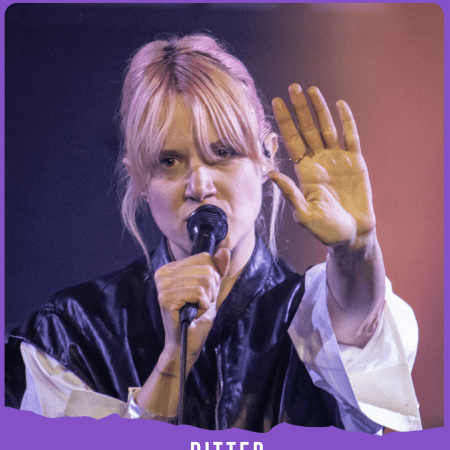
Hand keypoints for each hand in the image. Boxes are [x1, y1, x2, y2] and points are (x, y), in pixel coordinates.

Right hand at [155, 249, 229, 367]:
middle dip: (211, 290)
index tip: (202, 293)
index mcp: (171, 267)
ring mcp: (162, 285)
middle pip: (207, 269)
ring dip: (207, 299)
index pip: (205, 257)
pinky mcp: (165, 298)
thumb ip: (217, 268)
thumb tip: (225, 250)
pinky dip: (203, 306)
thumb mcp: (211, 288)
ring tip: (195, 309)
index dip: (212, 277)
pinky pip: (199, 293)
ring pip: (205, 281)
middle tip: (199, 304)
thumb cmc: (197, 316)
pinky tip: (192, 314)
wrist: (186, 343)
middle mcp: (163, 273)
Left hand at [269, 84, 375, 247]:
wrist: (353, 235)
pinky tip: (340, 105)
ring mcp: (338, 160)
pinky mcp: (356, 162)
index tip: (276, 102)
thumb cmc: (326, 229)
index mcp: (304, 171)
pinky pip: (351, 137)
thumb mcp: (304, 214)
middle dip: (300, 109)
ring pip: (327, 128)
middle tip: (292, 88)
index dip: (284, 121)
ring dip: (320, 109)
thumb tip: (271, 173)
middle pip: (307, 129)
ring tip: (311, 90)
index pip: (292, 141)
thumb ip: (289, 193)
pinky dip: (347, 121)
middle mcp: (319, 161)